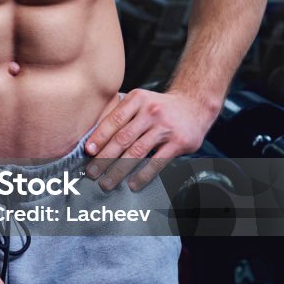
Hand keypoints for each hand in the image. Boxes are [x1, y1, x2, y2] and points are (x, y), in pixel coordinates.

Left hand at [84, 89, 211, 191]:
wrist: (195, 104)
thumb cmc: (160, 107)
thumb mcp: (140, 101)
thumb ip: (120, 115)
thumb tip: (94, 140)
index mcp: (137, 99)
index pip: (114, 120)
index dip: (99, 137)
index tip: (88, 152)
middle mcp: (151, 112)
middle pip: (123, 138)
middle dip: (104, 158)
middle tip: (92, 173)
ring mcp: (165, 127)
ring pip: (137, 152)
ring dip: (119, 170)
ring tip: (106, 183)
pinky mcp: (179, 142)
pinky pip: (157, 162)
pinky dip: (143, 175)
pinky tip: (132, 184)